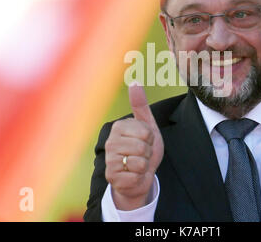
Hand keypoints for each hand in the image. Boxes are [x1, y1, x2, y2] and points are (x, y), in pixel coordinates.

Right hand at [105, 83, 163, 209]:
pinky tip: (133, 175)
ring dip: (144, 166)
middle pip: (142, 147)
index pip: (146, 132)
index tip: (145, 141)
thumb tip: (134, 82)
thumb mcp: (147, 126)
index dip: (150, 139)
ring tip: (138, 164)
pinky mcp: (112, 177)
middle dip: (148, 153)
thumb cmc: (144, 149)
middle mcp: (110, 142)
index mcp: (119, 127)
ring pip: (139, 162)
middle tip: (142, 155)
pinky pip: (135, 176)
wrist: (141, 175)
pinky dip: (139, 178)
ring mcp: (109, 160)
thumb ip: (141, 105)